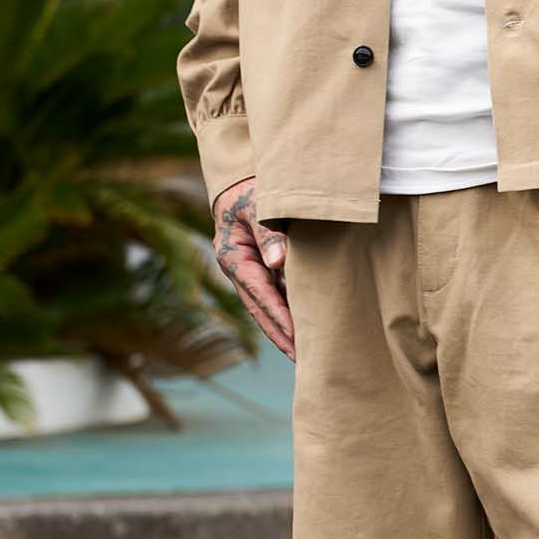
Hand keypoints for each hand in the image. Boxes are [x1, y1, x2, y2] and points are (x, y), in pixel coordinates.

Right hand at [211, 174, 294, 360]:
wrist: (240, 179)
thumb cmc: (249, 187)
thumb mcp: (257, 203)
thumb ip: (268, 232)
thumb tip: (279, 262)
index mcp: (233, 257)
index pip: (259, 295)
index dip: (279, 317)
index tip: (296, 338)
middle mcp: (237, 269)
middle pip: (260, 310)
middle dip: (280, 335)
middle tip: (303, 359)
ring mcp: (247, 270)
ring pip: (266, 306)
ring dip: (284, 328)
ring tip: (305, 351)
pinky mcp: (259, 266)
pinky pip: (274, 293)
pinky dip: (287, 310)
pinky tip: (304, 323)